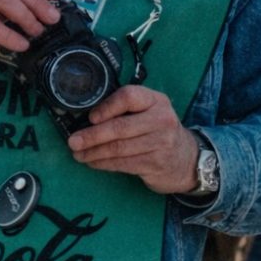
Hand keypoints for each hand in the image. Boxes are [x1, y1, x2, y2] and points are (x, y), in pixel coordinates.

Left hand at [67, 85, 199, 194]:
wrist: (187, 159)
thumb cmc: (158, 131)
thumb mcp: (150, 112)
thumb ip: (126, 110)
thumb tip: (88, 119)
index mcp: (156, 101)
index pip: (129, 97)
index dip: (107, 107)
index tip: (91, 117)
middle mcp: (161, 119)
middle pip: (120, 127)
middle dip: (92, 136)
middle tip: (73, 141)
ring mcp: (160, 143)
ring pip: (119, 148)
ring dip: (93, 152)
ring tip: (78, 154)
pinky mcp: (155, 164)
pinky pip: (122, 163)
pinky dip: (103, 163)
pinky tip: (93, 162)